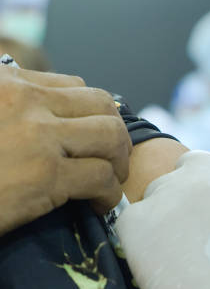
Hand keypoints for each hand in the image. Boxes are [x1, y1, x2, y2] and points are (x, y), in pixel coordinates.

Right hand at [0, 67, 131, 233]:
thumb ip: (10, 108)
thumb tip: (38, 108)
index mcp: (5, 83)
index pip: (72, 87)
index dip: (91, 113)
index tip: (92, 136)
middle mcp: (25, 100)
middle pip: (102, 104)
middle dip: (116, 131)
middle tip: (113, 157)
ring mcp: (38, 136)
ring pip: (110, 135)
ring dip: (120, 159)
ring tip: (112, 180)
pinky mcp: (45, 175)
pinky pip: (101, 176)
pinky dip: (109, 192)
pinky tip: (100, 205)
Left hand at [116, 151, 209, 288]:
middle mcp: (206, 168)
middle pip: (181, 177)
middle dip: (185, 204)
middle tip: (192, 241)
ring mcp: (170, 191)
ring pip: (155, 199)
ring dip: (163, 223)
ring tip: (181, 262)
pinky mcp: (139, 219)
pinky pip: (132, 226)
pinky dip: (142, 246)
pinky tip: (164, 271)